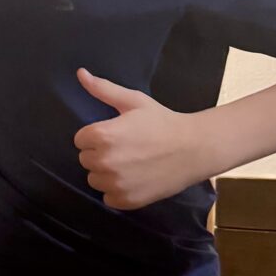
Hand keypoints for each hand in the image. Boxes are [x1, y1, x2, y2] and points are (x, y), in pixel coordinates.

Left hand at [73, 69, 214, 208]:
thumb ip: (103, 89)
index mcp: (103, 135)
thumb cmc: (163, 122)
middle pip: (86, 160)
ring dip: (106, 174)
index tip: (116, 134)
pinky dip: (118, 191)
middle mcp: (105, 161)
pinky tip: (134, 179)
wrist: (194, 148)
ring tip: (130, 164)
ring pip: (95, 180)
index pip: (80, 140)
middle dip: (101, 153)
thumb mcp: (133, 101)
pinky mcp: (126, 201)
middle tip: (126, 148)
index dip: (97, 135)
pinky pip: (108, 198)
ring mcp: (115, 184)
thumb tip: (80, 74)